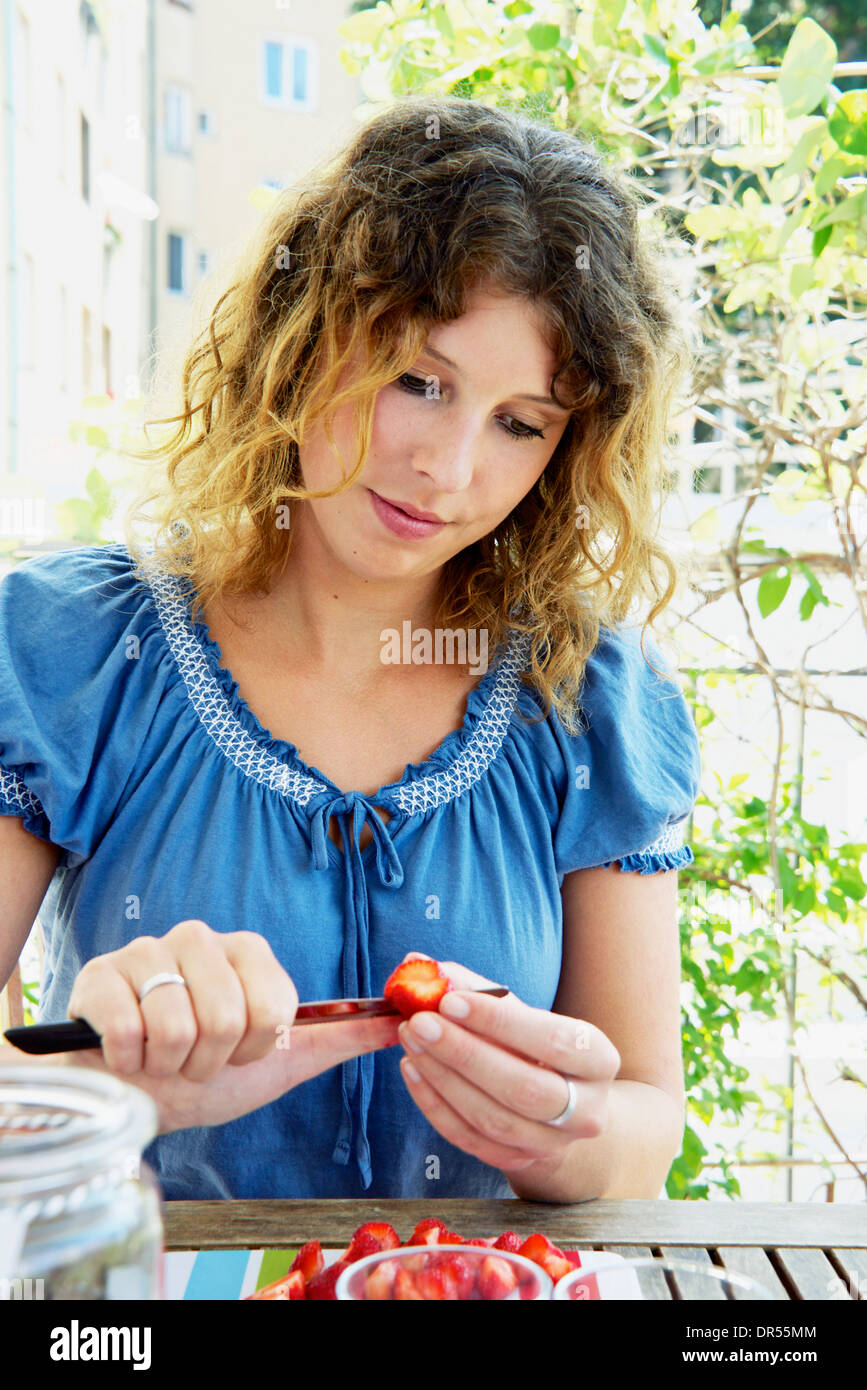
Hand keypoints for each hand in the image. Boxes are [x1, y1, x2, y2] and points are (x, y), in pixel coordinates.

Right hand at [60, 919, 400, 1132]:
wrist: (131, 1099)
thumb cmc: (206, 1076)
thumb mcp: (283, 1060)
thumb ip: (343, 1036)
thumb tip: (407, 1017)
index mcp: (247, 951)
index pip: (273, 1007)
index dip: (255, 1048)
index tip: (239, 1053)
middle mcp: (198, 939)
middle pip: (225, 1017)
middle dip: (211, 1062)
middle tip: (196, 1061)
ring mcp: (144, 951)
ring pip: (178, 1026)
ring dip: (170, 1065)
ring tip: (162, 1058)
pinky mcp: (100, 976)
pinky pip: (130, 1030)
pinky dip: (132, 1062)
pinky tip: (129, 1055)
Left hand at [395, 954, 620, 1176]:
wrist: (560, 1104)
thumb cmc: (537, 1046)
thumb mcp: (521, 1013)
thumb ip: (478, 988)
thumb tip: (421, 964)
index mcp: (598, 1060)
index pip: (553, 1040)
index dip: (500, 1021)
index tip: (450, 1000)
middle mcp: (586, 1110)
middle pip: (523, 1088)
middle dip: (465, 1053)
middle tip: (420, 1022)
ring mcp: (552, 1143)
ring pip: (493, 1118)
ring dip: (443, 1078)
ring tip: (411, 1040)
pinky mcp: (518, 1162)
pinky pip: (470, 1139)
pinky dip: (435, 1105)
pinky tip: (413, 1071)